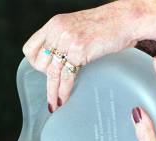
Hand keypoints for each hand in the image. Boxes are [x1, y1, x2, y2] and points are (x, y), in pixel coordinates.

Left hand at [22, 0, 155, 112]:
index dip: (34, 63)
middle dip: (46, 77)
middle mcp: (58, 31)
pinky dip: (63, 92)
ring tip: (54, 104)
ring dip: (52, 92)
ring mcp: (68, 41)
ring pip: (51, 73)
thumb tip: (57, 61)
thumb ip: (64, 40)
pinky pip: (66, 77)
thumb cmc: (106, 25)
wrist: (125, 20)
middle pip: (39, 63)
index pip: (30, 48)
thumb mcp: (77, 27)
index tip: (42, 72)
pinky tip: (63, 101)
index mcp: (54, 24)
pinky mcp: (79, 52)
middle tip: (55, 85)